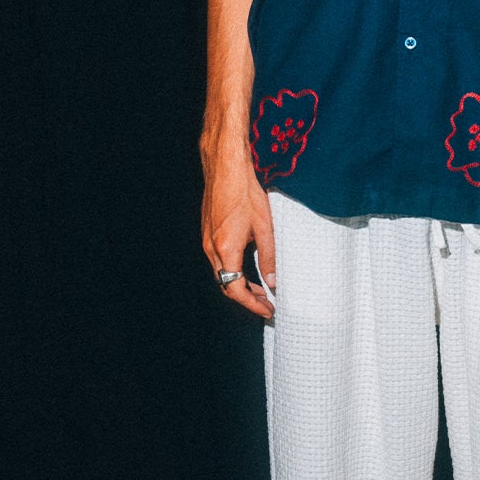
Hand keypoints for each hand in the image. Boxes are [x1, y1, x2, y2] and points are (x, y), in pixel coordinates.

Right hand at [201, 145, 276, 320]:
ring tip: (260, 290)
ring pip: (222, 274)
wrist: (226, 168)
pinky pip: (219, 261)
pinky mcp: (208, 233)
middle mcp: (211, 248)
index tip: (267, 310)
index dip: (252, 304)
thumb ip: (268, 257)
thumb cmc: (245, 192)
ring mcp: (207, 240)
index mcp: (226, 249)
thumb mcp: (265, 227)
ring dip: (240, 285)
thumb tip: (273, 281)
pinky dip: (234, 271)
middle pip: (226, 285)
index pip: (235, 289)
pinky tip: (248, 268)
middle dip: (247, 298)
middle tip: (267, 304)